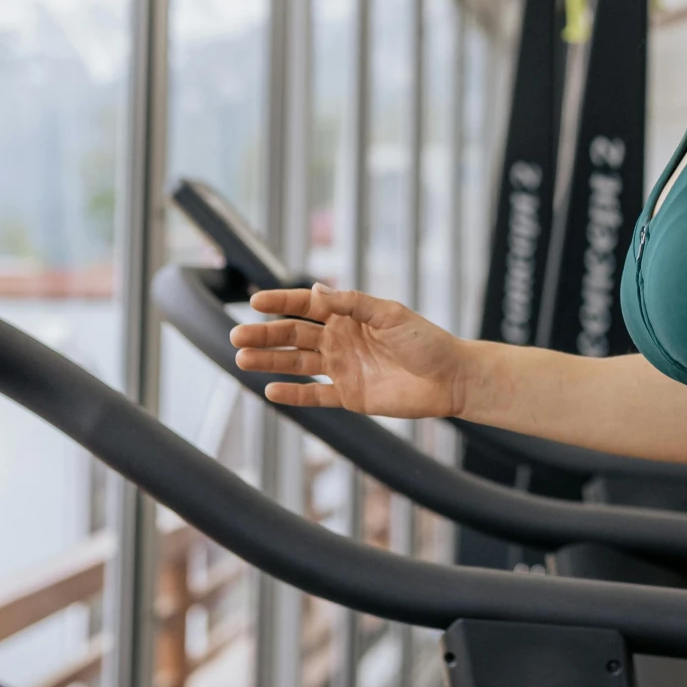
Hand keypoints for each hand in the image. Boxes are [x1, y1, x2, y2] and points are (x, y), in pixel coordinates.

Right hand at [230, 285, 466, 419]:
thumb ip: (353, 304)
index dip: (280, 303)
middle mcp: (340, 340)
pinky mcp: (349, 396)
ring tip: (242, 360)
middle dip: (265, 334)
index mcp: (349, 315)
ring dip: (270, 361)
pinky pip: (315, 395)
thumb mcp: (391, 314)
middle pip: (294, 335)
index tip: (254, 301)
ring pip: (297, 364)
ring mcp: (342, 368)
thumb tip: (316, 290)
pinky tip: (270, 391)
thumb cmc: (426, 340)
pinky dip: (293, 395)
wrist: (451, 378)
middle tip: (236, 335)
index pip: (306, 306)